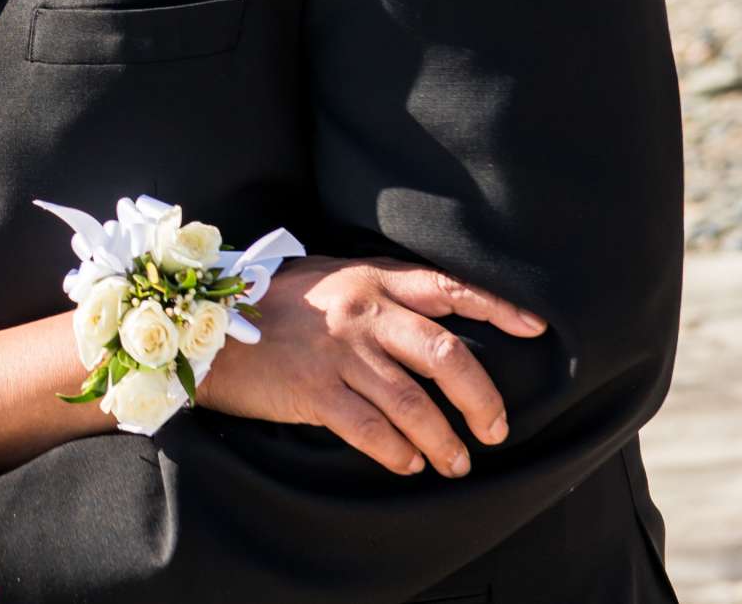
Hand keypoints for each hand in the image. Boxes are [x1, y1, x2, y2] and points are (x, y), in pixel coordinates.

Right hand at [192, 257, 545, 478]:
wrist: (204, 328)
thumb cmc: (268, 304)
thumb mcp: (326, 279)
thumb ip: (375, 293)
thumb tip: (430, 321)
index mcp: (369, 278)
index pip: (449, 287)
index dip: (498, 307)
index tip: (536, 330)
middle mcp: (362, 311)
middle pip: (447, 356)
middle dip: (482, 400)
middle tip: (496, 429)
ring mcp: (338, 352)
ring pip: (415, 403)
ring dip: (446, 440)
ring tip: (457, 462)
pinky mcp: (313, 390)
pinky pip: (372, 430)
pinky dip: (399, 452)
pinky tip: (409, 463)